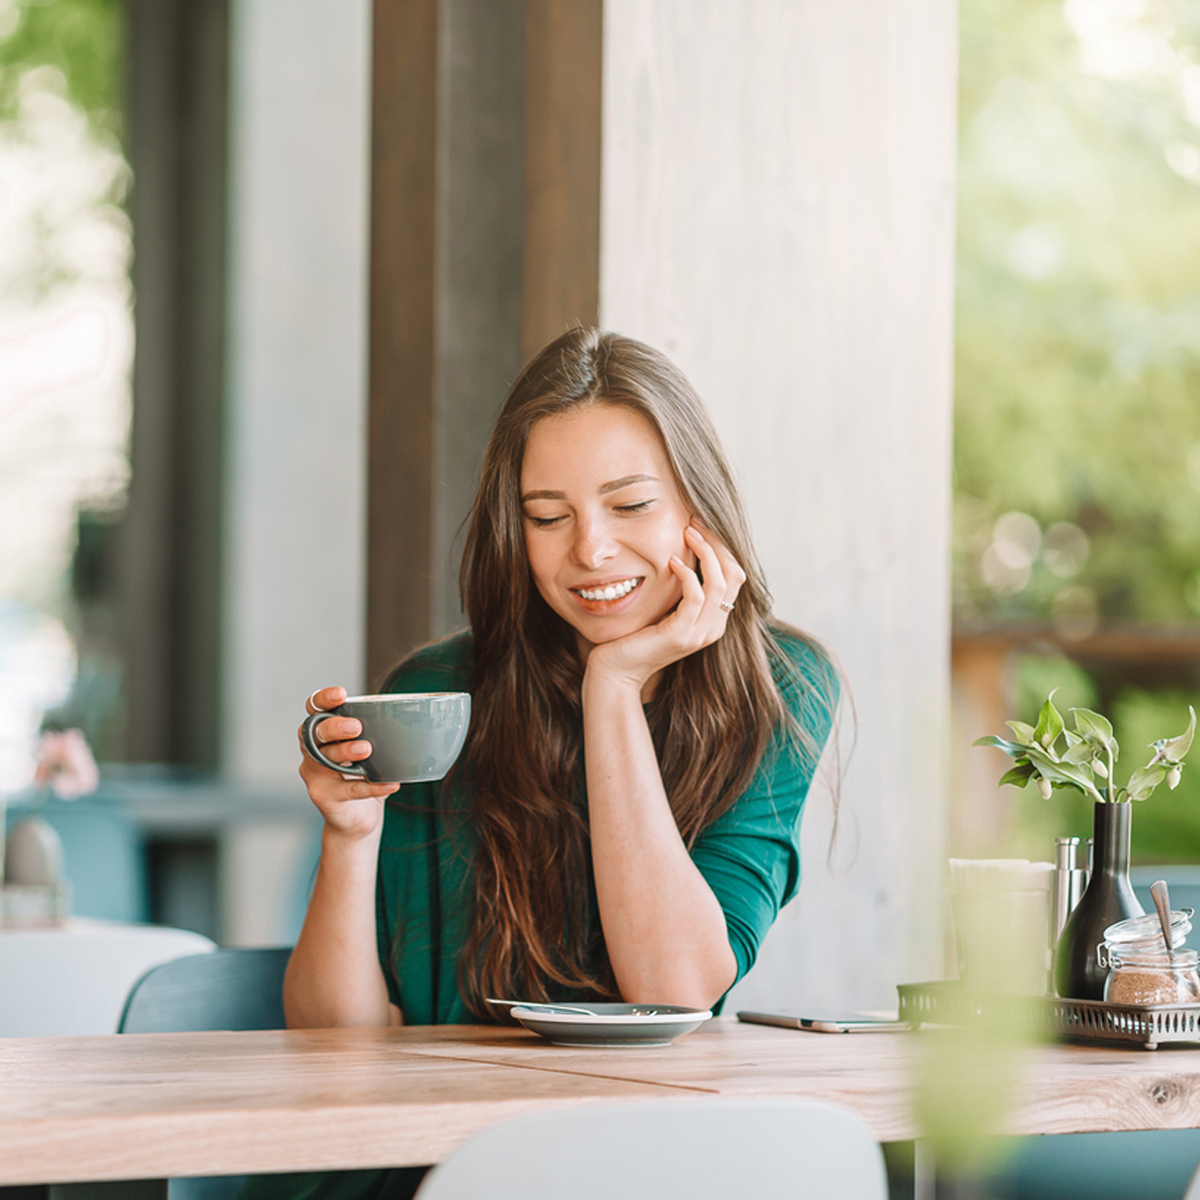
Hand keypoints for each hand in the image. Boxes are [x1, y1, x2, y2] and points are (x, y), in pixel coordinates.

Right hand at [297, 686, 397, 840]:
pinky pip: (349, 790)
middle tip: (357, 727)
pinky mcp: (325, 798)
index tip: (341, 695)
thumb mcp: (372, 749)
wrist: (357, 818)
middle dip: (334, 727)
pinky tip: (390, 784)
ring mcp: (315, 775)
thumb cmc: (364, 775)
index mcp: (323, 732)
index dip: (324, 699)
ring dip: (345, 752)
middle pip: (314, 733)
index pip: (314, 708)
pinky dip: (372, 787)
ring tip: (367, 749)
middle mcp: (312, 751)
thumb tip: (420, 711)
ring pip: (325, 760)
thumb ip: (381, 731)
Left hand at [584, 521, 745, 692]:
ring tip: (687, 533)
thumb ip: (680, 589)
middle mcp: (714, 627)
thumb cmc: (635, 636)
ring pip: (719, 583)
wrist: (616, 670)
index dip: (721, 547)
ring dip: (705, 552)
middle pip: (734, 575)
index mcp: (714, 620)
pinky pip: (696, 596)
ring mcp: (700, 633)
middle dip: (717, 543)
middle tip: (695, 521)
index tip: (700, 525)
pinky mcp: (682, 634)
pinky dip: (687, 574)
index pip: (734, 576)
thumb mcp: (665, 608)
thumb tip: (683, 552)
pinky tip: (672, 561)